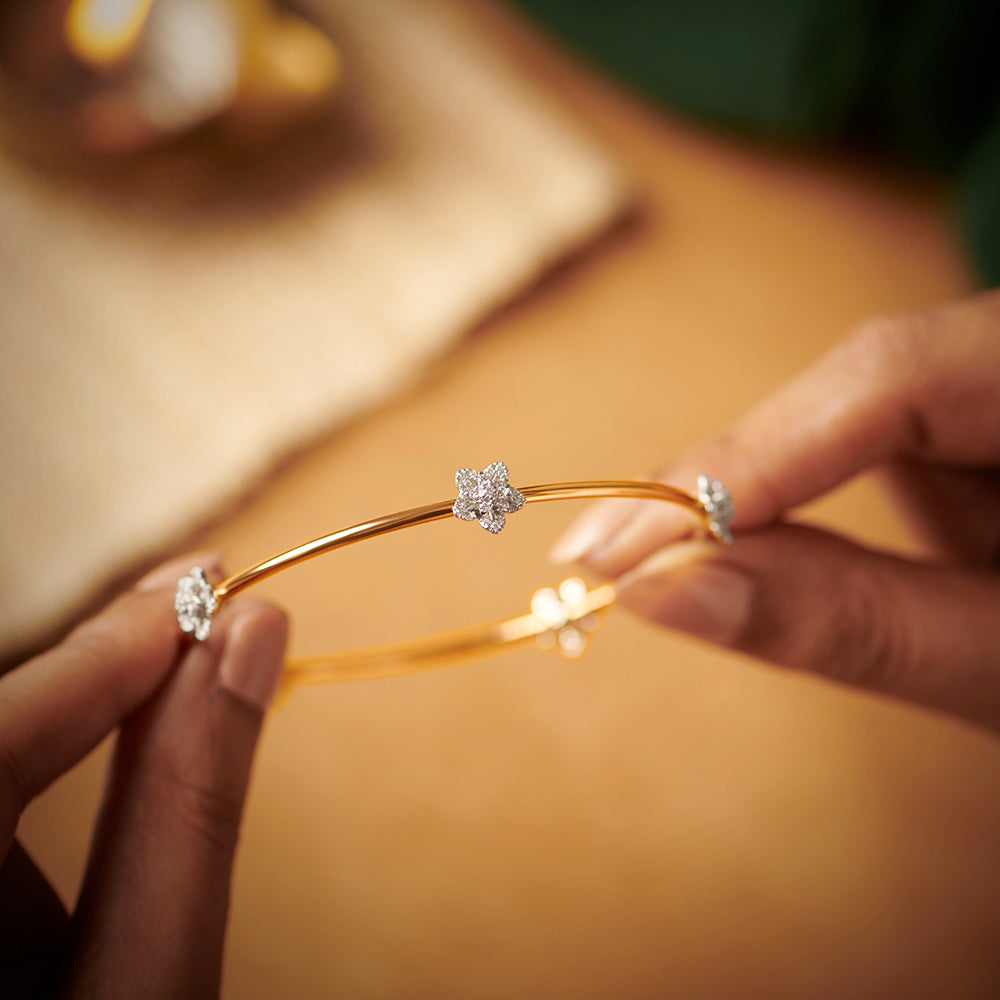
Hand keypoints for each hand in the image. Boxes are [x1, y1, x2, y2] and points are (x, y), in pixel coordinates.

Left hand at [0, 555, 287, 996]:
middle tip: (202, 619)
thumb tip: (254, 642)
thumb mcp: (148, 987)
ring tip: (134, 806)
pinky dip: (23, 800)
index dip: (106, 648)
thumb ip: (192, 805)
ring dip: (59, 757)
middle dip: (90, 687)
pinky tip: (73, 843)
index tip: (212, 580)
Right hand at [551, 292, 999, 731]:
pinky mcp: (978, 423)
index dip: (744, 455)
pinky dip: (802, 504)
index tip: (624, 542)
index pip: (894, 374)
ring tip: (654, 558)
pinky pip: (871, 444)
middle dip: (729, 480)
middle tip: (599, 558)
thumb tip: (658, 591)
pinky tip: (749, 547)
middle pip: (860, 385)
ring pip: (852, 415)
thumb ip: (848, 622)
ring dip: (760, 496)